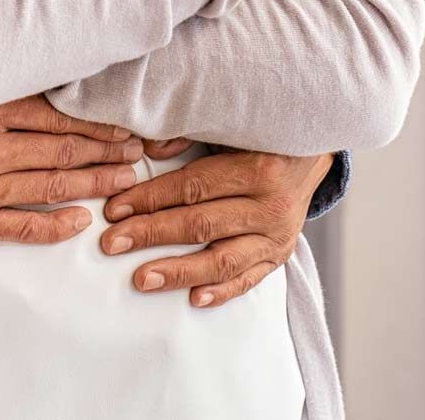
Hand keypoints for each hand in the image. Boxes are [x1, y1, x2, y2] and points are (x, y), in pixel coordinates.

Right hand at [0, 97, 146, 242]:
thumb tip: (40, 74)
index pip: (57, 114)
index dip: (97, 121)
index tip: (127, 124)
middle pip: (63, 148)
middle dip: (108, 151)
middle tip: (142, 151)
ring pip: (51, 184)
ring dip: (95, 183)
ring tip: (127, 181)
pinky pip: (21, 225)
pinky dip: (55, 225)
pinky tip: (80, 221)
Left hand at [99, 148, 334, 308]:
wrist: (312, 151)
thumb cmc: (261, 134)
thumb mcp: (230, 126)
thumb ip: (190, 134)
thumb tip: (146, 148)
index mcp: (256, 166)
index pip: (192, 187)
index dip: (150, 198)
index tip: (115, 209)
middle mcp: (269, 204)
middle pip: (201, 224)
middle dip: (151, 234)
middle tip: (112, 243)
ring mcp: (278, 235)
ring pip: (222, 260)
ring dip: (179, 271)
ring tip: (142, 279)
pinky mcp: (281, 254)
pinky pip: (249, 279)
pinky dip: (221, 291)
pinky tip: (193, 299)